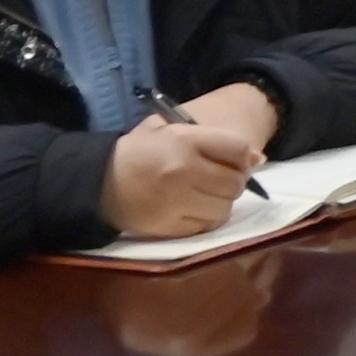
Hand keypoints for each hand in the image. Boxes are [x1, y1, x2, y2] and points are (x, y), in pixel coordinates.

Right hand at [105, 93, 269, 238]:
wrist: (98, 183)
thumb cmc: (138, 152)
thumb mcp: (168, 129)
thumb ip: (212, 138)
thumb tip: (257, 158)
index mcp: (184, 141)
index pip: (238, 149)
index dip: (242, 156)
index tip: (234, 160)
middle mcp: (184, 171)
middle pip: (236, 182)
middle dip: (232, 181)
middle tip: (217, 179)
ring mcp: (178, 201)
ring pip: (226, 208)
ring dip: (221, 202)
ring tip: (203, 195)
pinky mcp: (171, 226)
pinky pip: (208, 226)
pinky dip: (206, 219)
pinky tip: (192, 209)